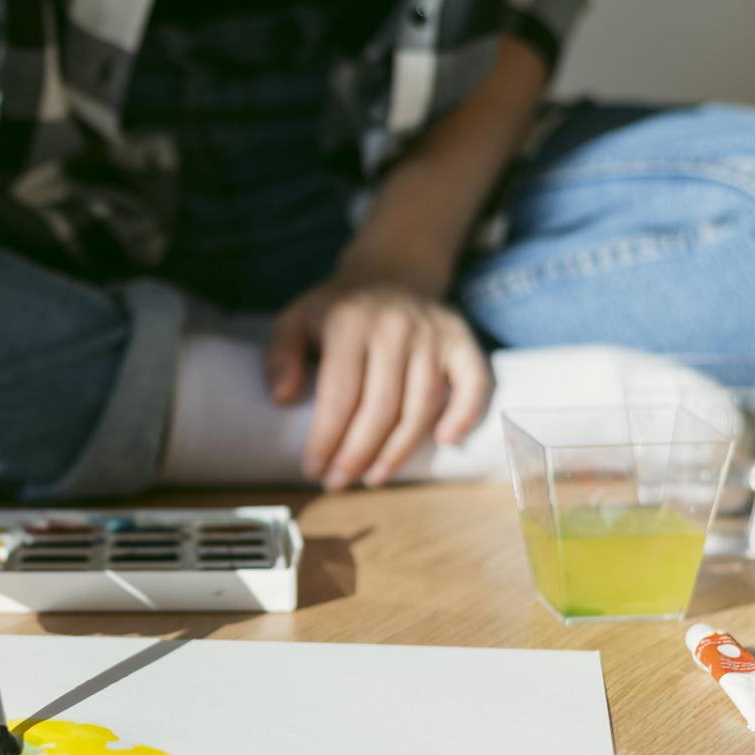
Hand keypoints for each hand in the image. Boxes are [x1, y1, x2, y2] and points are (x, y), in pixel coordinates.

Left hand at [265, 273, 492, 489]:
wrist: (390, 271)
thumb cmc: (338, 309)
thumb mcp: (295, 319)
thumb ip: (280, 355)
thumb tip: (282, 398)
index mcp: (351, 321)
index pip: (340, 393)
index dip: (326, 438)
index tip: (313, 469)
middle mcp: (396, 326)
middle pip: (381, 406)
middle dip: (358, 454)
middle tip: (339, 483)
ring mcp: (433, 333)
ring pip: (422, 405)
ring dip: (398, 450)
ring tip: (373, 477)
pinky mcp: (461, 340)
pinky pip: (474, 382)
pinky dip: (465, 414)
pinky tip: (445, 442)